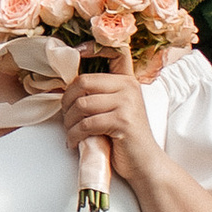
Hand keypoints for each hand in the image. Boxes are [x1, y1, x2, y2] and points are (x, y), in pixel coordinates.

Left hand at [55, 54, 163, 184]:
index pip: (114, 52)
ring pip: (82, 104)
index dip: (92, 47)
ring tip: (70, 132)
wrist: (145, 163)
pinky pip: (86, 123)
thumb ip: (100, 95)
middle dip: (67, 101)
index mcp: (127, 81)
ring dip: (69, 122)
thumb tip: (66, 88)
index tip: (75, 51)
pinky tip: (74, 142)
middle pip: (83, 81)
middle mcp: (128, 87)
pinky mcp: (122, 121)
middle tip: (65, 117)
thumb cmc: (125, 139)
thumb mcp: (116, 110)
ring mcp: (127, 103)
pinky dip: (75, 135)